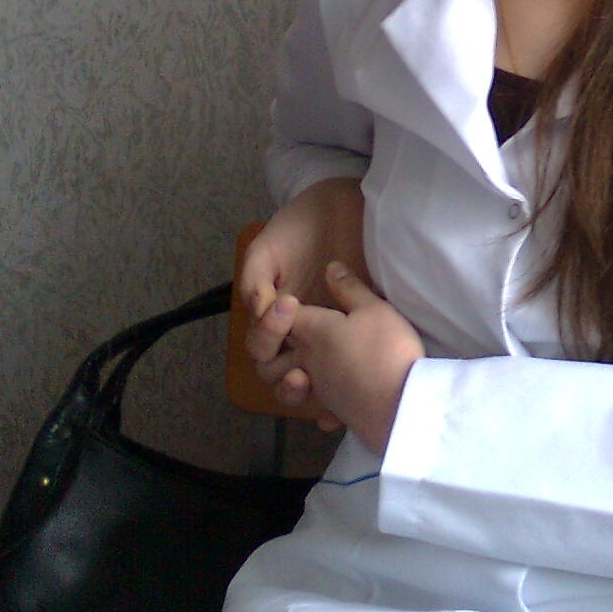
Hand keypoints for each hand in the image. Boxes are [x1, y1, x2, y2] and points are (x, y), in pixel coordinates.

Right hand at [239, 180, 370, 418]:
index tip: (289, 304)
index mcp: (273, 317)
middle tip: (300, 368)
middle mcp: (297, 333)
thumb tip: (259, 312)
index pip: (261, 347)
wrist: (341, 210)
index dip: (268, 336)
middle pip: (280, 374)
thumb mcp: (267, 249)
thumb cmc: (297, 228)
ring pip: (310, 381)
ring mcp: (327, 337)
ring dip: (305, 390)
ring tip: (312, 382)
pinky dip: (339, 395)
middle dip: (284, 377)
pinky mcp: (357, 335)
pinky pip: (346, 373)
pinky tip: (340, 401)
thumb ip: (255, 279)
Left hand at [245, 263, 424, 454]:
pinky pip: (315, 407)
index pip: (281, 315)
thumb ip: (349, 288)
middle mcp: (305, 361)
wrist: (399, 405)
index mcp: (311, 331)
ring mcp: (318, 388)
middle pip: (268, 355)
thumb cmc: (385, 349)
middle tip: (294, 334)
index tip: (295, 299)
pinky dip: (319, 405)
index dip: (282, 306)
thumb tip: (330, 269)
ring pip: (283, 386)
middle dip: (272, 345)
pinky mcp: (335, 410)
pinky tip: (331, 403)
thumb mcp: (374, 308)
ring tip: (308, 369)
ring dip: (288, 379)